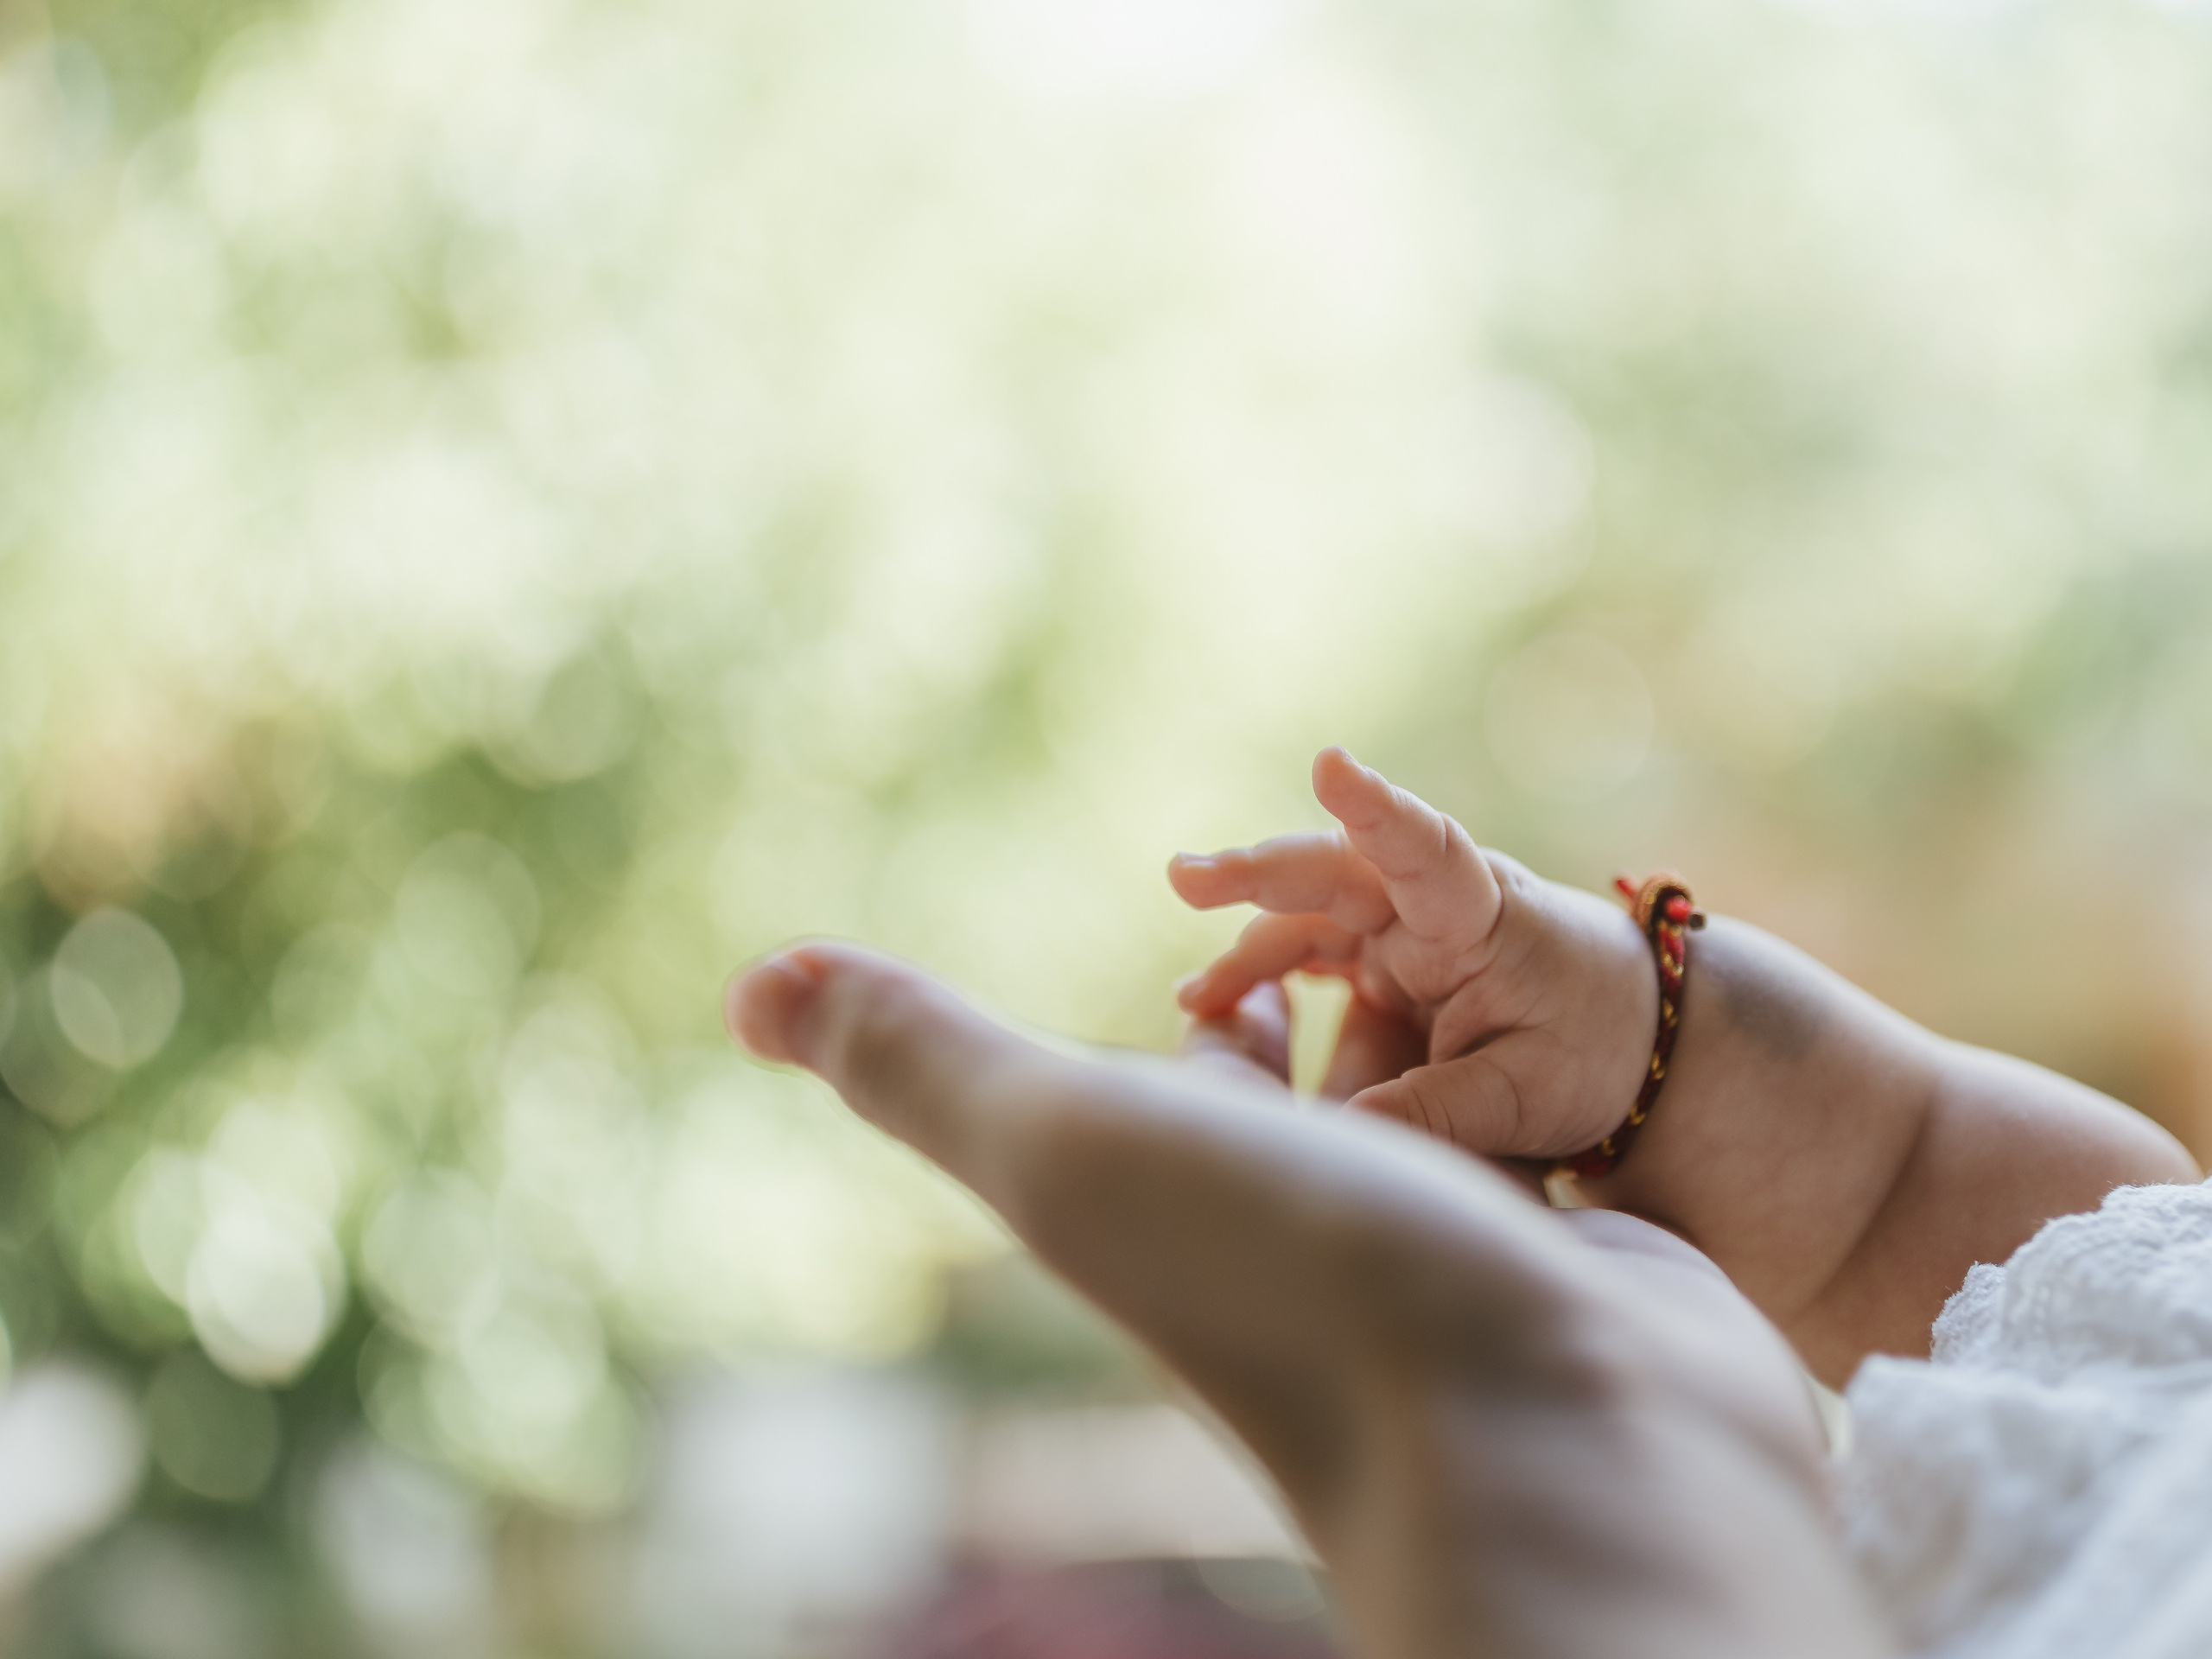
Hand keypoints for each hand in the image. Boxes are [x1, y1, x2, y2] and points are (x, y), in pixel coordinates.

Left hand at [723, 940, 1884, 1658]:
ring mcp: (1442, 1243)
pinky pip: (1537, 1134)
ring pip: (1428, 1103)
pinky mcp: (1573, 1253)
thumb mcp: (1067, 1144)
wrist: (1567, 1440)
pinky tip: (1560, 1044)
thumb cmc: (1295, 1283)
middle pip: (1304, 1090)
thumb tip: (747, 988)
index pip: (1168, 1080)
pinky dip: (1533, 1078)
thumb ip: (922, 1062)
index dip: (1196, 1001)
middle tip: (1347, 910)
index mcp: (1173, 1196)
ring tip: (1453, 950)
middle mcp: (1302, 1225)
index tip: (1211, 937)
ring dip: (1431, 1027)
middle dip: (1322, 997)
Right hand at [1169, 747, 1657, 1161]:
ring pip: (1307, 914)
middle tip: (1187, 877)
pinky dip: (1254, 972)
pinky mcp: (1374, 953)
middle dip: (1261, 870)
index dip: (1378, 810)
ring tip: (1192, 999)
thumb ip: (1440, 1112)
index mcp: (1489, 918)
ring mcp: (1397, 925)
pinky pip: (1303, 949)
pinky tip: (1204, 1002)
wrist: (1621, 1033)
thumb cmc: (1592, 1051)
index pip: (1431, 853)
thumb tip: (1344, 1136)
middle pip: (1339, 873)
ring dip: (1244, 938)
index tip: (1330, 765)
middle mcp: (1432, 906)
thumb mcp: (1530, 1099)